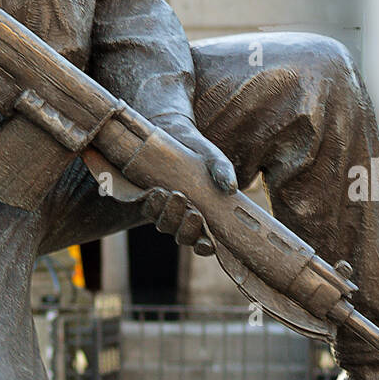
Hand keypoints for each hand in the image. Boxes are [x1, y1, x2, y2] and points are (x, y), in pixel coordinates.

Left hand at [142, 115, 237, 256]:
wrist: (176, 133)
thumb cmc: (200, 153)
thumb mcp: (214, 159)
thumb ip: (223, 171)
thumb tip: (231, 187)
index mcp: (204, 217)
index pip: (204, 243)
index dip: (204, 246)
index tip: (207, 242)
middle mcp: (182, 218)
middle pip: (182, 236)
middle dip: (186, 228)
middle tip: (193, 212)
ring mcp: (164, 209)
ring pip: (164, 224)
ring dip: (168, 215)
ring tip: (174, 196)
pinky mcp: (148, 197)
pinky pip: (148, 208)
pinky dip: (152, 204)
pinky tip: (157, 192)